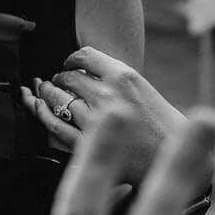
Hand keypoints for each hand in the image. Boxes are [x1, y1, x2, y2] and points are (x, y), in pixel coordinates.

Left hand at [31, 46, 190, 184]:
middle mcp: (107, 94)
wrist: (175, 158)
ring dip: (47, 93)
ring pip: (57, 98)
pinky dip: (42, 114)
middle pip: (68, 76)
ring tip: (45, 93)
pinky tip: (39, 108)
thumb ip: (116, 79)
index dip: (72, 59)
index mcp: (124, 76)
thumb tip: (83, 72)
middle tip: (58, 82)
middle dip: (60, 78)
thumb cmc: (164, 124)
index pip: (85, 56)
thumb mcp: (144, 89)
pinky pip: (53, 125)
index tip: (69, 65)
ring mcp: (94, 120)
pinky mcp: (86, 145)